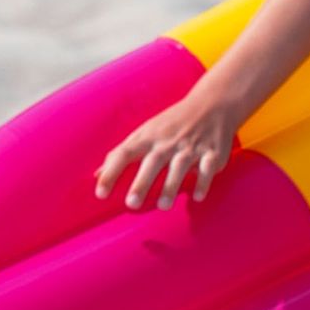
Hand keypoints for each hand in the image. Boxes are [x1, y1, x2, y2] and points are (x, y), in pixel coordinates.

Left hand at [96, 93, 242, 210]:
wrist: (212, 103)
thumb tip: (97, 174)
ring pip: (179, 166)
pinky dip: (203, 181)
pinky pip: (207, 168)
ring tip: (163, 206)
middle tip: (131, 203)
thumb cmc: (173, 123)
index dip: (111, 172)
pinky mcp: (213, 152)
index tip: (100, 193)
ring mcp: (191, 146)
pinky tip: (197, 197)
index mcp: (148, 137)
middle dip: (142, 182)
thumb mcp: (146, 133)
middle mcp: (168, 142)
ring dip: (171, 186)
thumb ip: (123, 153)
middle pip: (152, 162)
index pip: (124, 154)